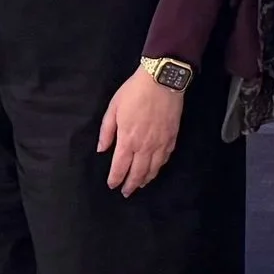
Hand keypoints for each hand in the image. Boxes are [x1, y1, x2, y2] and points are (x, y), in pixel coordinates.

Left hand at [97, 67, 185, 197]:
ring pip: (153, 169)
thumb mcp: (113, 108)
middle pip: (137, 172)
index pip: (120, 166)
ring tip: (139, 185)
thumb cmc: (134, 92)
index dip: (116, 178)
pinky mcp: (172, 139)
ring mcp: (160, 144)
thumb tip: (101, 150)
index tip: (112, 185)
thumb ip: (107, 131)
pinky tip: (155, 169)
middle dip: (130, 185)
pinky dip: (158, 168)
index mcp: (127, 139)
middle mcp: (144, 146)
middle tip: (126, 192)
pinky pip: (164, 159)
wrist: (162, 81)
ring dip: (145, 180)